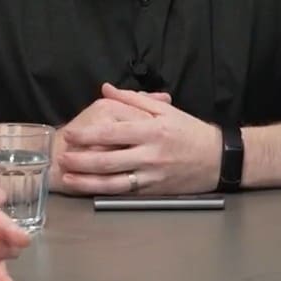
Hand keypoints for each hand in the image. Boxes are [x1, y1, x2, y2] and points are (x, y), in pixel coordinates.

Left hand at [57, 84, 221, 194]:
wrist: (218, 159)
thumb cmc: (190, 131)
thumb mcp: (165, 110)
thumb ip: (133, 99)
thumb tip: (106, 88)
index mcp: (152, 130)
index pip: (112, 133)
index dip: (88, 135)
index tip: (70, 134)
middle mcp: (150, 154)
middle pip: (108, 160)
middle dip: (81, 160)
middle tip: (62, 157)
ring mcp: (151, 176)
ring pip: (113, 182)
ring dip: (87, 180)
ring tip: (68, 177)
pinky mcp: (153, 191)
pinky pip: (125, 192)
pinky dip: (104, 191)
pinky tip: (89, 189)